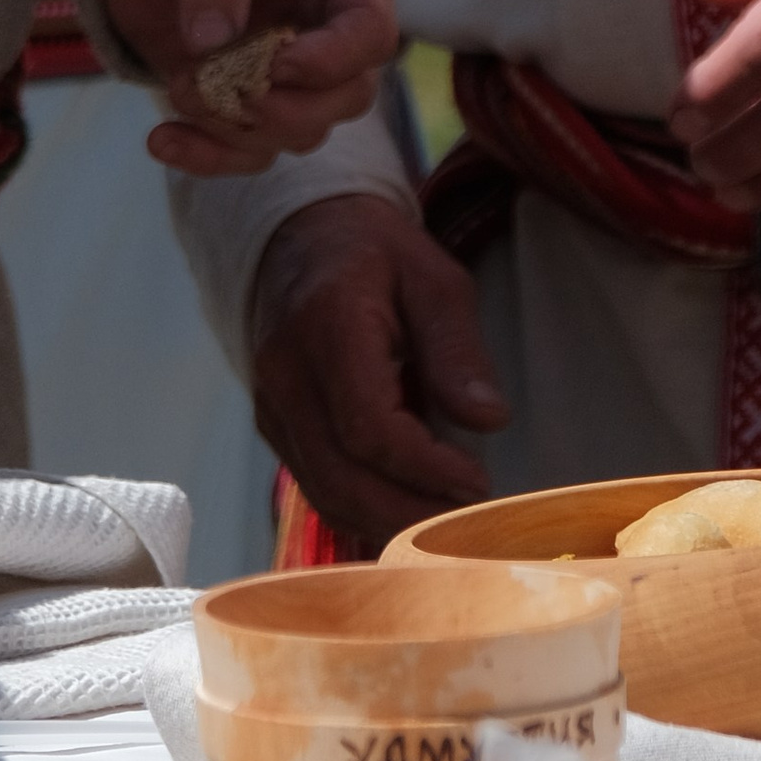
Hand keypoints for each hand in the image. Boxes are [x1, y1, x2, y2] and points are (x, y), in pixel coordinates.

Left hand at [101, 0, 396, 177]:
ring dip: (240, 127)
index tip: (274, 64)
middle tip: (221, 88)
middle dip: (286, 108)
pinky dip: (209, 155)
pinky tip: (163, 141)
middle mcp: (328, 22)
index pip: (373, 29)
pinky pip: (249, 148)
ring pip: (301, 130)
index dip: (334, 59)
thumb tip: (212, 43)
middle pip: (348, 96)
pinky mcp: (246, 96)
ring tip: (179, 87)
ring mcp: (289, 65)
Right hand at [251, 196, 506, 544]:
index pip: (368, 426)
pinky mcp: (273, 425)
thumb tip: (489, 420)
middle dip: (413, 514)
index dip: (427, 468)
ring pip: (326, 493)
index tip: (479, 481)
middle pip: (343, 477)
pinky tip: (412, 506)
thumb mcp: (433, 278)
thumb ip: (458, 347)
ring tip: (450, 522)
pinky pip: (317, 486)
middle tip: (473, 523)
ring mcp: (271, 404)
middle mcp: (285, 373)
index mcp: (326, 325)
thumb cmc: (376, 255)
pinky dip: (366, 510)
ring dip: (391, 522)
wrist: (299, 238)